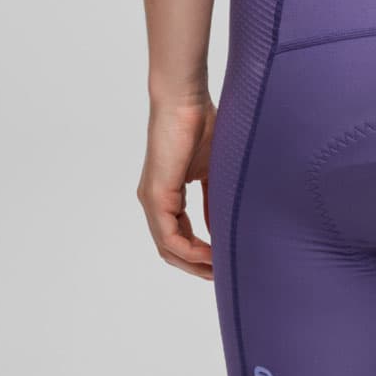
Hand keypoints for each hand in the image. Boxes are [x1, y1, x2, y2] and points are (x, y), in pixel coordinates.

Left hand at [138, 95, 216, 279]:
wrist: (185, 99)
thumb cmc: (201, 124)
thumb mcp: (213, 171)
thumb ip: (214, 200)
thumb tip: (222, 227)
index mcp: (166, 195)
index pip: (178, 236)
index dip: (199, 254)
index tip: (224, 262)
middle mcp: (154, 201)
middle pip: (170, 250)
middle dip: (196, 266)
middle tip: (222, 276)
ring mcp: (152, 199)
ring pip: (168, 248)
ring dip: (194, 263)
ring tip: (220, 269)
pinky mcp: (156, 195)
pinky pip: (170, 237)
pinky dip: (190, 251)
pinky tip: (212, 254)